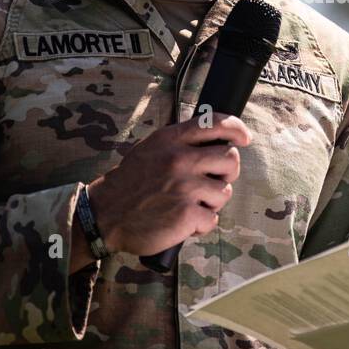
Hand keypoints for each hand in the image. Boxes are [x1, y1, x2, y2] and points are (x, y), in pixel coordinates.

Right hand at [85, 114, 251, 256]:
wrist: (104, 215)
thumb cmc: (131, 183)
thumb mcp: (151, 149)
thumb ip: (180, 142)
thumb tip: (216, 139)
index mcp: (171, 140)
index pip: (215, 123)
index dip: (237, 129)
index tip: (244, 138)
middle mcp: (180, 160)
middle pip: (230, 159)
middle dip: (227, 173)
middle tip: (212, 182)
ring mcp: (185, 187)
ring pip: (225, 191)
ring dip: (212, 202)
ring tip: (191, 204)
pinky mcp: (187, 215)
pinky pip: (213, 219)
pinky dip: (201, 224)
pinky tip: (183, 221)